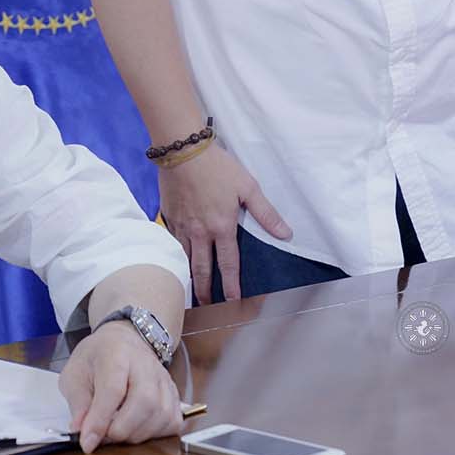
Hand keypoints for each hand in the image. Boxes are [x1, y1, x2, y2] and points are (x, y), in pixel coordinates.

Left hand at [60, 321, 182, 452]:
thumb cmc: (97, 358)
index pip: (113, 389)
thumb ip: (78, 403)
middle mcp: (145, 363)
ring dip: (138, 434)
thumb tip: (82, 432)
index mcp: (116, 352)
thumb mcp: (75, 373)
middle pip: (145, 401)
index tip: (88, 442)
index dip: (100, 420)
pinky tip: (137, 429)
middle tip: (104, 436)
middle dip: (122, 429)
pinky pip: (173, 421)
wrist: (122, 343)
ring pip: (162, 414)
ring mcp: (163, 378)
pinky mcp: (174, 393)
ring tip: (118, 431)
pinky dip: (155, 434)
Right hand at [159, 143, 291, 303]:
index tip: (233, 300)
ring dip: (190, 275)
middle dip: (205, 290)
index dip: (232, 284)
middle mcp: (200, 232)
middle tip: (206, 304)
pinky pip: (173, 240)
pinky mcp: (168, 215)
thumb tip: (285, 233)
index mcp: (221, 227)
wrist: (182, 149)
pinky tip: (178, 257)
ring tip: (191, 288)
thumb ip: (266, 213)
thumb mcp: (247, 187)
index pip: (228, 263)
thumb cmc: (217, 166)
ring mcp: (181, 225)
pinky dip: (177, 253)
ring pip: (185, 257)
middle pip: (202, 268)